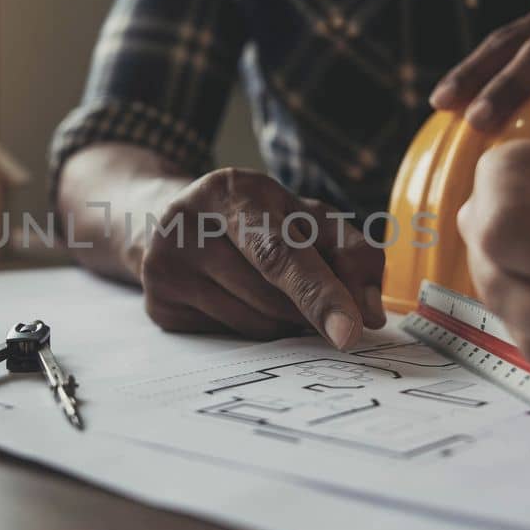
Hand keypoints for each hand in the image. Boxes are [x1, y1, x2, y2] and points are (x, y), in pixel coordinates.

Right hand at [138, 168, 386, 347]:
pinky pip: (229, 339)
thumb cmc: (253, 218)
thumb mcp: (304, 216)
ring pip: (255, 325)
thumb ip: (351, 253)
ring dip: (283, 322)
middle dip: (309, 310)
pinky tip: (240, 299)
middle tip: (329, 310)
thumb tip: (371, 312)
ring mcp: (165, 267)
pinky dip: (251, 329)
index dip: (320, 293)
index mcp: (232, 191)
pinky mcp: (158, 305)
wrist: (166, 220)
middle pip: (271, 296)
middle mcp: (188, 225)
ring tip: (272, 290)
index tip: (351, 330)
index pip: (280, 251)